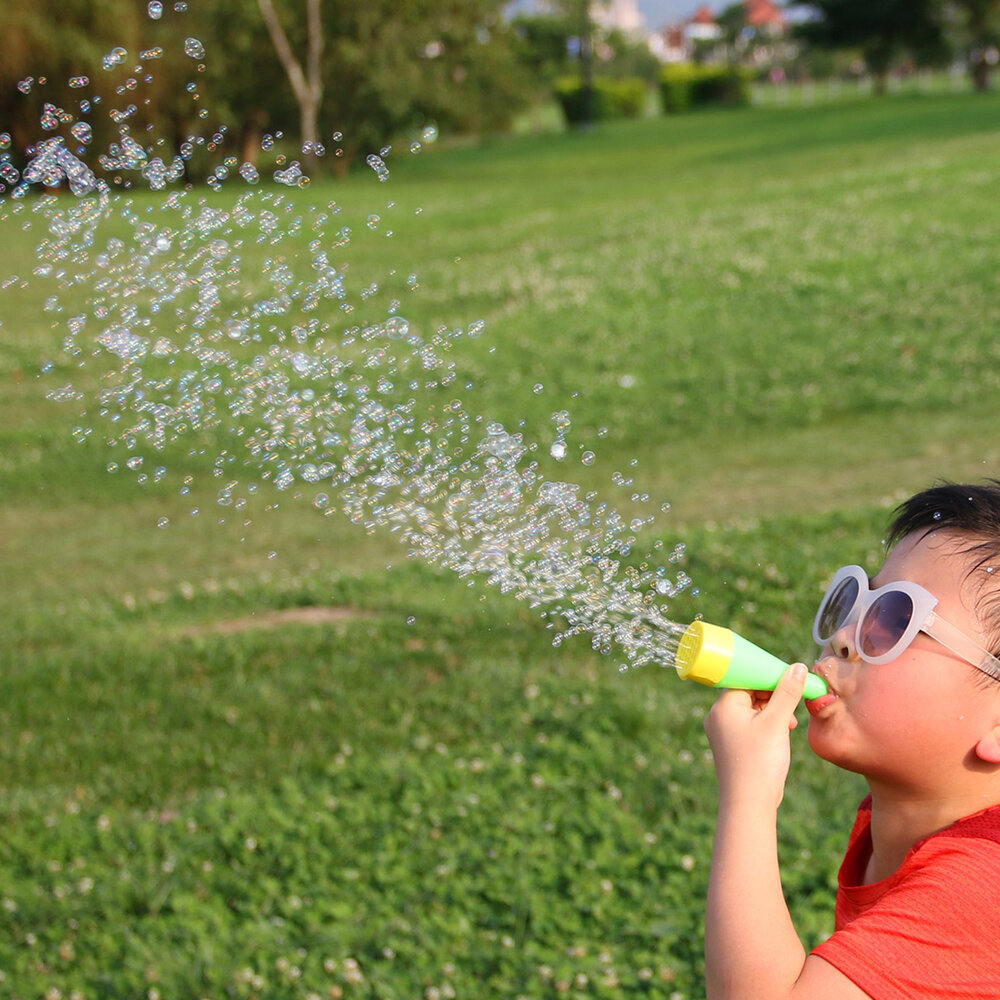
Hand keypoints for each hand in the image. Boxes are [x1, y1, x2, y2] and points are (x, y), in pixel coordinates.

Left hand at [703, 663, 807, 810]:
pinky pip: (749, 725)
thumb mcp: (777, 722)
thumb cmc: (760, 762)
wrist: (749, 804)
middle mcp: (717, 717)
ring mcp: (723, 732)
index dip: (768, 677)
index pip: (745, 679)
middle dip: (773, 696)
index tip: (790, 679)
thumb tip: (798, 667)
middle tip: (793, 704)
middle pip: (748, 693)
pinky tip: (782, 733)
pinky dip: (767, 725)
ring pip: (751, 710)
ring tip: (790, 723)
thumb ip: (787, 693)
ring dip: (773, 712)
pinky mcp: (731, 746)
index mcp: (723, 706)